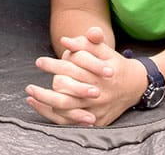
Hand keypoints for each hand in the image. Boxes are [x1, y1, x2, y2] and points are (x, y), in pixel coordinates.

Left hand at [25, 27, 146, 125]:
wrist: (135, 86)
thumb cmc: (115, 64)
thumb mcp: (105, 50)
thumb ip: (88, 42)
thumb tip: (66, 40)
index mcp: (100, 76)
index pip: (72, 72)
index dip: (53, 66)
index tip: (38, 61)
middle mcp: (99, 95)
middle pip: (66, 96)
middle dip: (45, 92)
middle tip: (29, 86)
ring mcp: (97, 111)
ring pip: (67, 112)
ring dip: (46, 104)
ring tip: (30, 96)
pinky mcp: (96, 122)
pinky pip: (71, 123)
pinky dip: (53, 116)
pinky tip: (40, 106)